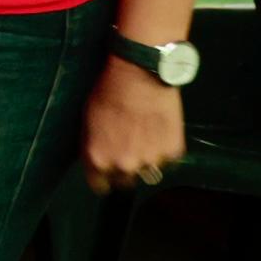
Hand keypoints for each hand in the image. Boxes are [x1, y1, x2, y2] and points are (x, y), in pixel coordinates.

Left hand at [78, 63, 186, 193]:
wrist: (138, 74)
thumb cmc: (107, 92)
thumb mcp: (88, 123)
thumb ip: (94, 149)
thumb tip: (99, 163)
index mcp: (98, 160)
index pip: (101, 187)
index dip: (104, 178)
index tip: (108, 171)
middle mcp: (124, 166)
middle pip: (126, 181)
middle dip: (126, 168)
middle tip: (129, 146)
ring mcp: (150, 161)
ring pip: (149, 170)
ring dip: (148, 158)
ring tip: (146, 133)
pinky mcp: (172, 152)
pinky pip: (169, 159)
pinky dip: (165, 148)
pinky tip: (160, 128)